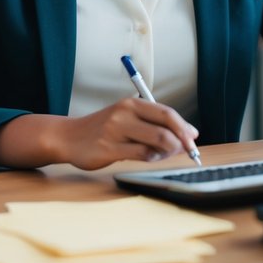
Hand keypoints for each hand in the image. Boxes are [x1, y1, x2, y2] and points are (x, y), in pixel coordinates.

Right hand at [55, 97, 200, 170]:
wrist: (69, 137)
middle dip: (182, 142)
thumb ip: (152, 124)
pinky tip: (150, 158)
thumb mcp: (126, 117)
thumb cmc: (103, 129)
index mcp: (131, 103)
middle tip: (188, 152)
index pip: (166, 113)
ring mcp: (115, 131)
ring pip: (156, 143)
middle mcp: (124, 113)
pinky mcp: (108, 149)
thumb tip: (187, 133)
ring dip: (167, 152)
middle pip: (165, 128)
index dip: (184, 127)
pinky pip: (141, 155)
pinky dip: (152, 159)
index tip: (194, 138)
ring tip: (165, 155)